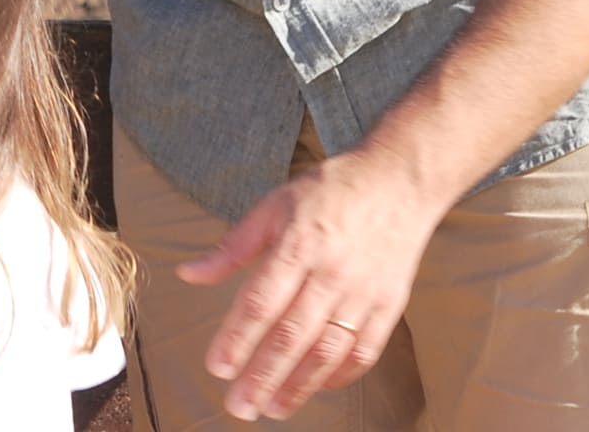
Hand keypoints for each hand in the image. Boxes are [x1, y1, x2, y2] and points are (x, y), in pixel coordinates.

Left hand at [178, 147, 439, 420]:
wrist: (399, 181)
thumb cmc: (330, 191)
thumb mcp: (275, 205)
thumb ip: (233, 247)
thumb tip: (188, 273)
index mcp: (299, 243)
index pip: (262, 301)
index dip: (238, 338)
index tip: (218, 367)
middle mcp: (332, 272)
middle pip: (292, 335)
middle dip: (263, 376)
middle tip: (239, 407)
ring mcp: (364, 291)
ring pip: (328, 350)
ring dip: (298, 385)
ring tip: (272, 408)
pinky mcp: (389, 304)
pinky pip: (364, 350)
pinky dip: (339, 374)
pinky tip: (315, 387)